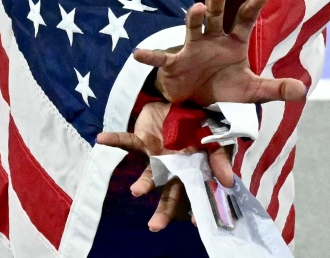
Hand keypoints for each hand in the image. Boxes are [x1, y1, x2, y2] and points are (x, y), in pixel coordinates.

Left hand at [96, 102, 234, 230]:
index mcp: (192, 171)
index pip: (193, 195)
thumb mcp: (216, 141)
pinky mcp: (142, 140)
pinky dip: (114, 140)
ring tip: (136, 191)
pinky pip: (127, 142)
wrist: (185, 103)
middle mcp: (173, 168)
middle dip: (163, 210)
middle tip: (154, 226)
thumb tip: (228, 182)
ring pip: (149, 174)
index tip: (195, 223)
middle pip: (168, 193)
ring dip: (143, 183)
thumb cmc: (203, 125)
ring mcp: (156, 156)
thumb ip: (220, 160)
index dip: (195, 209)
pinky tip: (101, 140)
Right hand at [136, 0, 307, 106]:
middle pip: (216, 16)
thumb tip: (303, 90)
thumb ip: (276, 89)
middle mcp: (213, 39)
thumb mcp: (253, 91)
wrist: (198, 104)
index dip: (253, 7)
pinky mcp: (175, 64)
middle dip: (218, 3)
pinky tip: (139, 53)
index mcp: (233, 43)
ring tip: (196, 8)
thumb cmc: (225, 89)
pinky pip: (162, 59)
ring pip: (192, 27)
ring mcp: (192, 49)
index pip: (244, 21)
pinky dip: (151, 56)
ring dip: (193, 17)